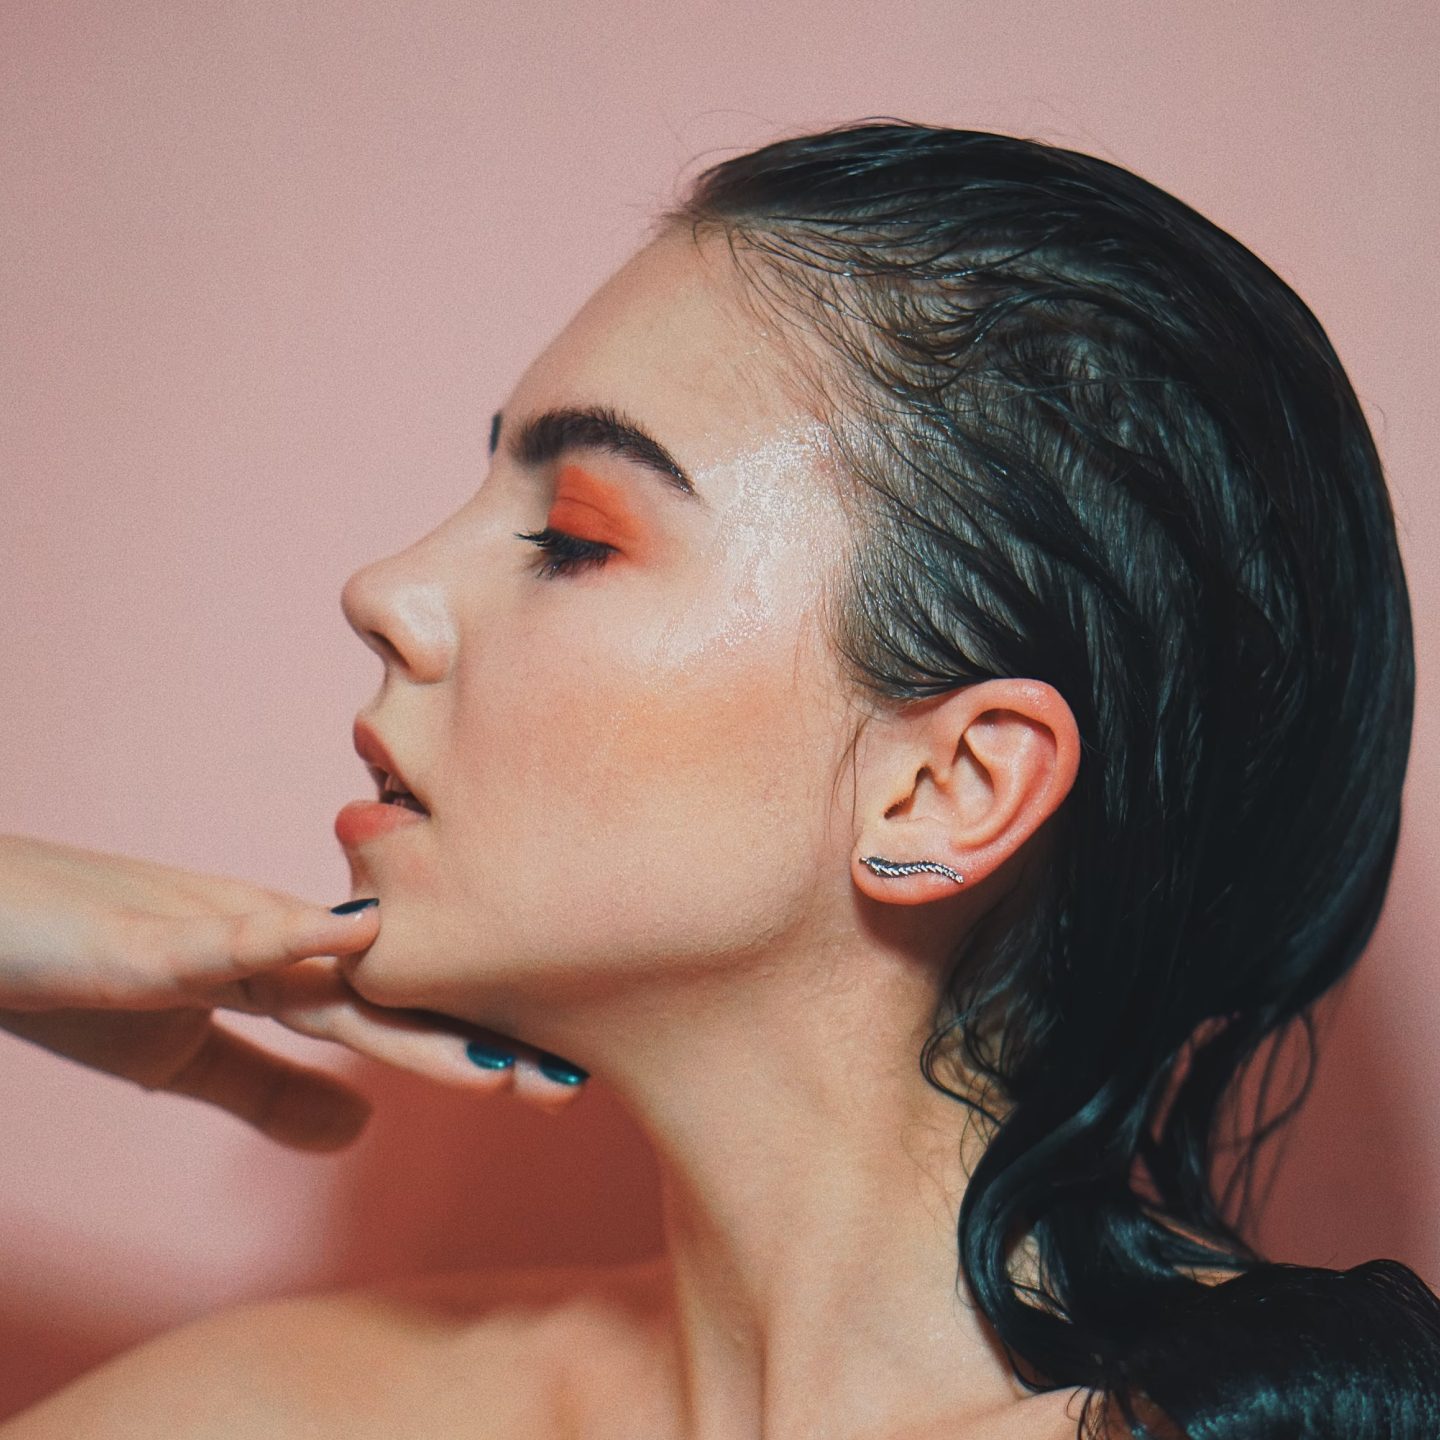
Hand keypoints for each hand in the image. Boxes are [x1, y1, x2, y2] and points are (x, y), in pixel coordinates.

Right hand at [0, 834, 587, 1149]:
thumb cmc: (77, 977)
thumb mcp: (182, 1057)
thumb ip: (269, 1087)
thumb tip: (361, 1132)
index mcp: (281, 969)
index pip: (395, 1015)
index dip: (472, 1047)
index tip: (558, 1082)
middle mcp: (269, 937)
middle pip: (390, 993)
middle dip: (476, 1041)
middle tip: (571, 1085)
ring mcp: (212, 929)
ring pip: (330, 971)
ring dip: (413, 1009)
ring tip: (497, 1058)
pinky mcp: (142, 939)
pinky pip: (219, 937)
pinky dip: (283, 938)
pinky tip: (352, 935)